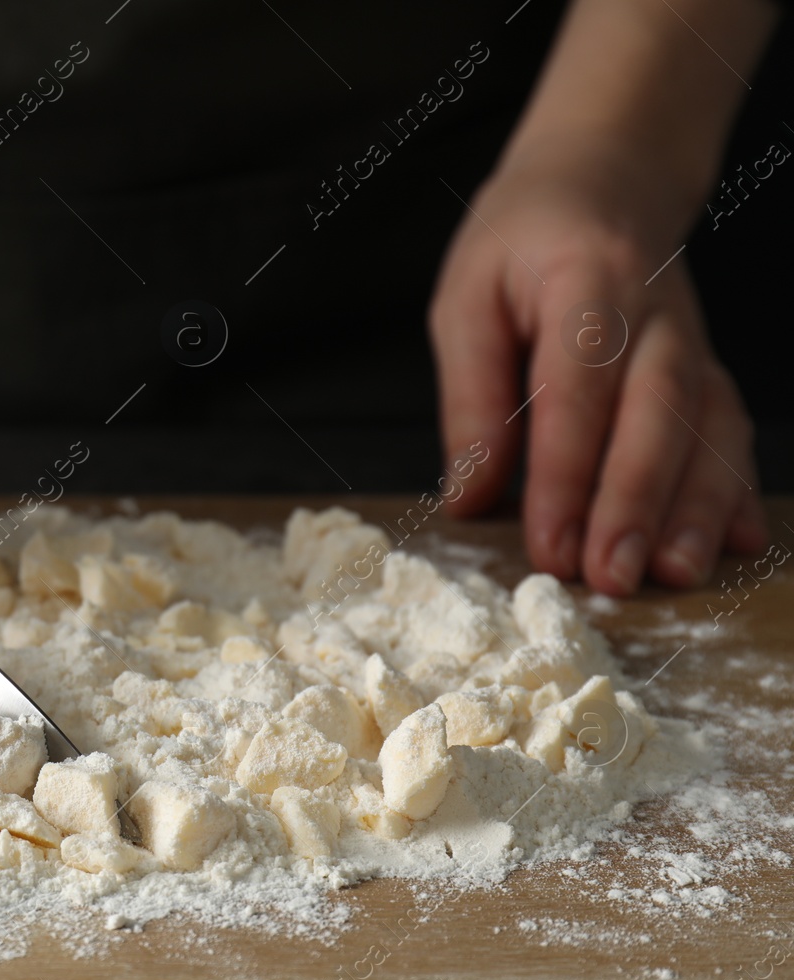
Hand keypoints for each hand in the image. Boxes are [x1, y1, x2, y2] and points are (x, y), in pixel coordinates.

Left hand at [429, 139, 766, 594]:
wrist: (604, 176)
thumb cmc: (521, 240)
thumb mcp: (467, 299)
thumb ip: (470, 396)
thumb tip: (467, 495)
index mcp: (585, 283)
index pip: (575, 393)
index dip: (564, 476)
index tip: (548, 545)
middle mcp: (654, 314)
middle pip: (653, 416)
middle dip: (633, 504)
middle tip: (610, 577)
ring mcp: (691, 340)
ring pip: (706, 428)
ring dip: (695, 509)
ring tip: (677, 575)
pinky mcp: (706, 364)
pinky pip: (731, 428)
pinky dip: (736, 487)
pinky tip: (739, 543)